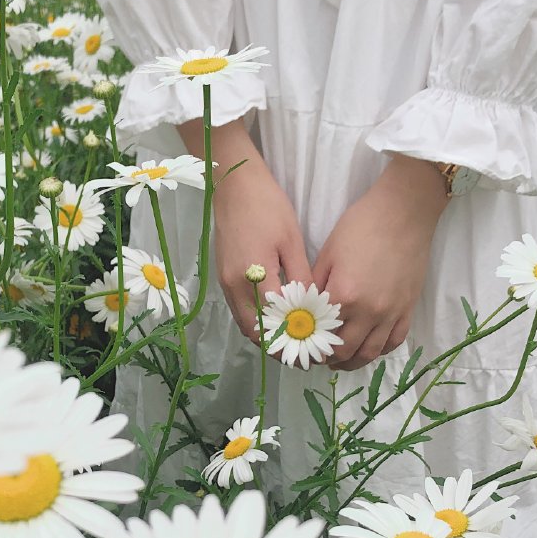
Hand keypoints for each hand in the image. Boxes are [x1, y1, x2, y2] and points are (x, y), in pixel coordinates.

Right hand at [176, 118, 311, 342]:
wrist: (235, 186)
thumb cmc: (268, 207)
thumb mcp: (292, 242)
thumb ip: (300, 278)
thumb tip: (311, 307)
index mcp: (253, 276)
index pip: (274, 320)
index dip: (293, 337)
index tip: (313, 348)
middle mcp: (235, 286)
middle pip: (255, 331)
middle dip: (278, 346)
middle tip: (303, 351)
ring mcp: (225, 283)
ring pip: (245, 325)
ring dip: (266, 337)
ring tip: (292, 340)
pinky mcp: (224, 278)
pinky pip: (240, 311)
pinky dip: (257, 322)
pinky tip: (276, 320)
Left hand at [314, 155, 447, 370]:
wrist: (403, 212)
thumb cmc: (361, 226)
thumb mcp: (327, 255)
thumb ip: (315, 288)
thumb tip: (304, 311)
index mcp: (344, 296)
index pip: (321, 334)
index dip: (308, 344)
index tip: (300, 347)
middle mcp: (369, 311)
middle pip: (345, 351)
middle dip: (327, 358)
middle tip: (317, 357)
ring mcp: (391, 312)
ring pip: (370, 353)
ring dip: (352, 362)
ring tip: (339, 361)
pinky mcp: (408, 308)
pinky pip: (394, 341)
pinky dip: (379, 350)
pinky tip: (368, 349)